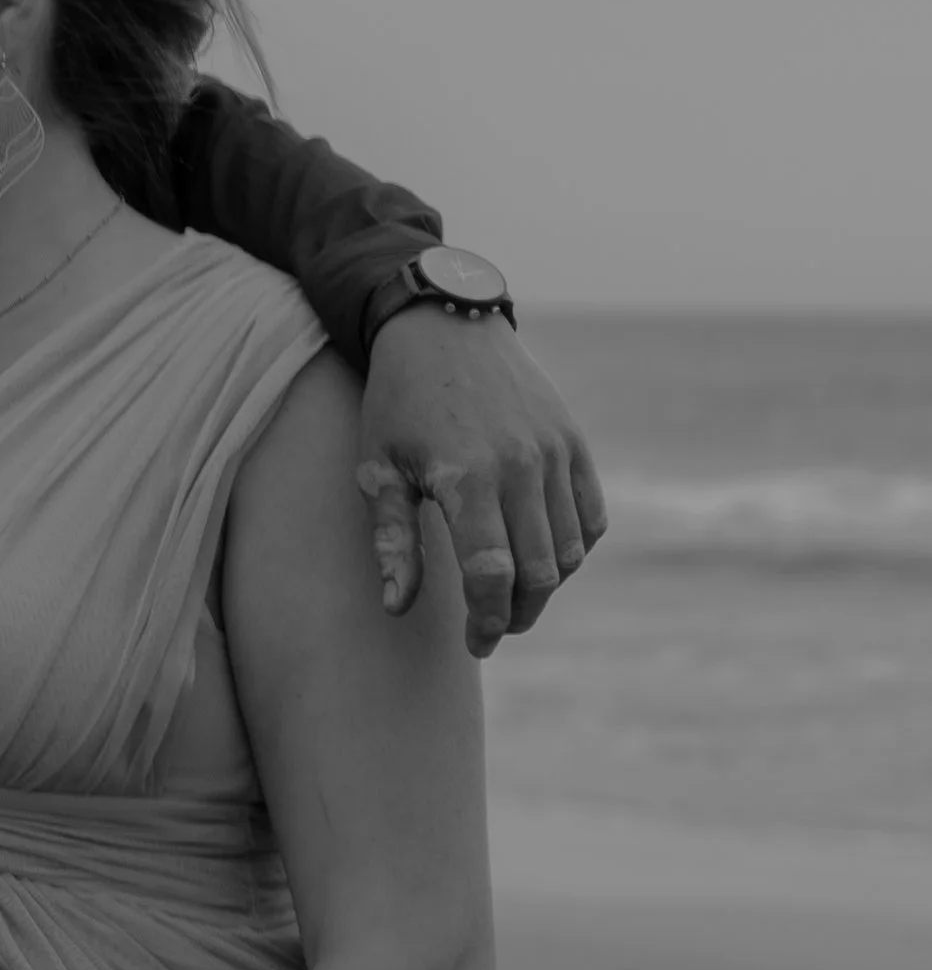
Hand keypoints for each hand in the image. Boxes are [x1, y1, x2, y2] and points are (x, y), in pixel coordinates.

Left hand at [358, 310, 605, 656]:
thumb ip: (392, 541)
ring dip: (546, 587)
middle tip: (496, 629)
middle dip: (519, 614)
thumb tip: (396, 608)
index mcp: (467, 476)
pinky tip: (544, 559)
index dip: (487, 620)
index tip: (478, 644)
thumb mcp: (377, 468)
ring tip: (514, 596)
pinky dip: (575, 549)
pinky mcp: (575, 440)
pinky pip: (591, 516)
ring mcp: (556, 451)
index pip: (491, 574)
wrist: (442, 325)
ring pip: (570, 549)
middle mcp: (521, 465)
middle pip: (539, 571)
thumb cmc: (398, 401)